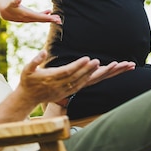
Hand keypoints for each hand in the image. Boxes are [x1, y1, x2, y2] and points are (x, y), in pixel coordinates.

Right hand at [0, 0, 61, 23]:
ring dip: (48, 18)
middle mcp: (28, 18)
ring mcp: (28, 18)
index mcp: (26, 15)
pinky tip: (48, 12)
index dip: (48, 18)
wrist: (3, 9)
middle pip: (41, 20)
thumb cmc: (8, 4)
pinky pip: (37, 17)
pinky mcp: (28, 17)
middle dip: (50, 20)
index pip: (39, 18)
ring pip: (40, 19)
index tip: (56, 19)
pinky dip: (43, 15)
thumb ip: (14, 1)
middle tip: (60, 20)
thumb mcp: (11, 2)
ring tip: (56, 18)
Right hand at [17, 51, 134, 104]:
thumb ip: (34, 61)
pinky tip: (115, 69)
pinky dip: (105, 75)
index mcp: (55, 78)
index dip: (80, 67)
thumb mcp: (27, 70)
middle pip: (87, 77)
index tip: (90, 59)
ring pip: (94, 80)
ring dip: (109, 73)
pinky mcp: (76, 88)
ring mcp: (72, 87)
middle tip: (116, 63)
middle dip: (102, 70)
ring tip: (124, 65)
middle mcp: (66, 85)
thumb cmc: (28, 81)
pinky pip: (93, 81)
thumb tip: (42, 53)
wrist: (30, 97)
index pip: (70, 72)